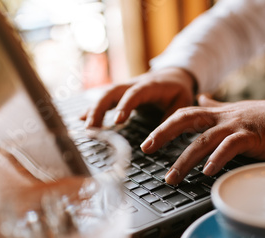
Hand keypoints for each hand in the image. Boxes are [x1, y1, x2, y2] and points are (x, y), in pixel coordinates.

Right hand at [81, 67, 195, 126]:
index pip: (135, 93)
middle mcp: (133, 84)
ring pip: (105, 96)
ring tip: (87, 129)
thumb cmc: (178, 89)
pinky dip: (93, 109)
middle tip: (92, 128)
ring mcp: (124, 88)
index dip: (125, 105)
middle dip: (100, 108)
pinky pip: (104, 100)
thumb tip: (160, 137)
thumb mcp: (182, 101)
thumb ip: (173, 116)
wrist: (173, 74)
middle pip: (112, 92)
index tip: (117, 121)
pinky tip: (81, 119)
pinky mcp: (120, 94)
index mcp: (150, 85)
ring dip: (94, 110)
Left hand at [140, 95, 264, 184]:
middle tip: (147, 149)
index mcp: (216, 114)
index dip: (163, 126)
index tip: (148, 141)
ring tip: (172, 177)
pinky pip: (230, 147)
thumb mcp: (235, 111)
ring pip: (203, 140)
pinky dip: (217, 159)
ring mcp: (236, 127)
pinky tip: (207, 171)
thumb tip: (201, 98)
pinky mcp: (251, 137)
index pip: (183, 115)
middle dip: (163, 134)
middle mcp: (222, 118)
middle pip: (185, 121)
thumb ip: (215, 107)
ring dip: (185, 160)